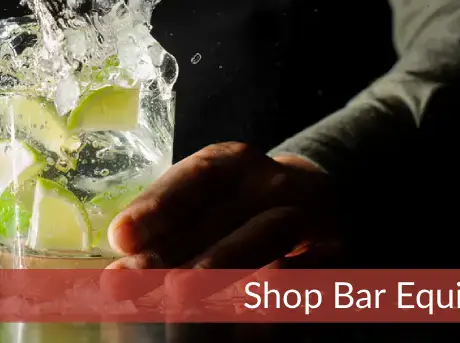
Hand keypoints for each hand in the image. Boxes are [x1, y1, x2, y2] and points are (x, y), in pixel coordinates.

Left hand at [104, 142, 341, 296]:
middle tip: (131, 280)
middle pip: (221, 213)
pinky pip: (316, 264)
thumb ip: (170, 227)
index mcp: (235, 163)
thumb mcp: (209, 201)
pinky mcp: (340, 250)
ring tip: (177, 294)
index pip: (195, 177)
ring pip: (269, 232)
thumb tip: (119, 263)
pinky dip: (286, 281)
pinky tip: (254, 297)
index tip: (119, 236)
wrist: (325, 201)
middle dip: (173, 251)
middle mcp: (273, 181)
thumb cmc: (243, 207)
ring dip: (222, 262)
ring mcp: (311, 213)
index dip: (157, 206)